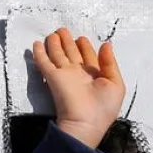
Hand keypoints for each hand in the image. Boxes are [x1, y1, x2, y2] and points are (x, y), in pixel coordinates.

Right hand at [32, 28, 125, 148]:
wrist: (85, 123)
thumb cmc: (104, 107)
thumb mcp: (116, 84)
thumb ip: (110, 63)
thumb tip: (106, 44)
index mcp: (94, 75)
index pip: (88, 56)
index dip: (85, 46)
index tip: (81, 38)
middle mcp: (78, 73)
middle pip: (71, 53)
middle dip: (67, 41)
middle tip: (62, 30)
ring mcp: (64, 74)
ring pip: (57, 54)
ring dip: (54, 44)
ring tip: (52, 33)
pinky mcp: (52, 77)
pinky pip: (44, 63)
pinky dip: (39, 54)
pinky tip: (36, 44)